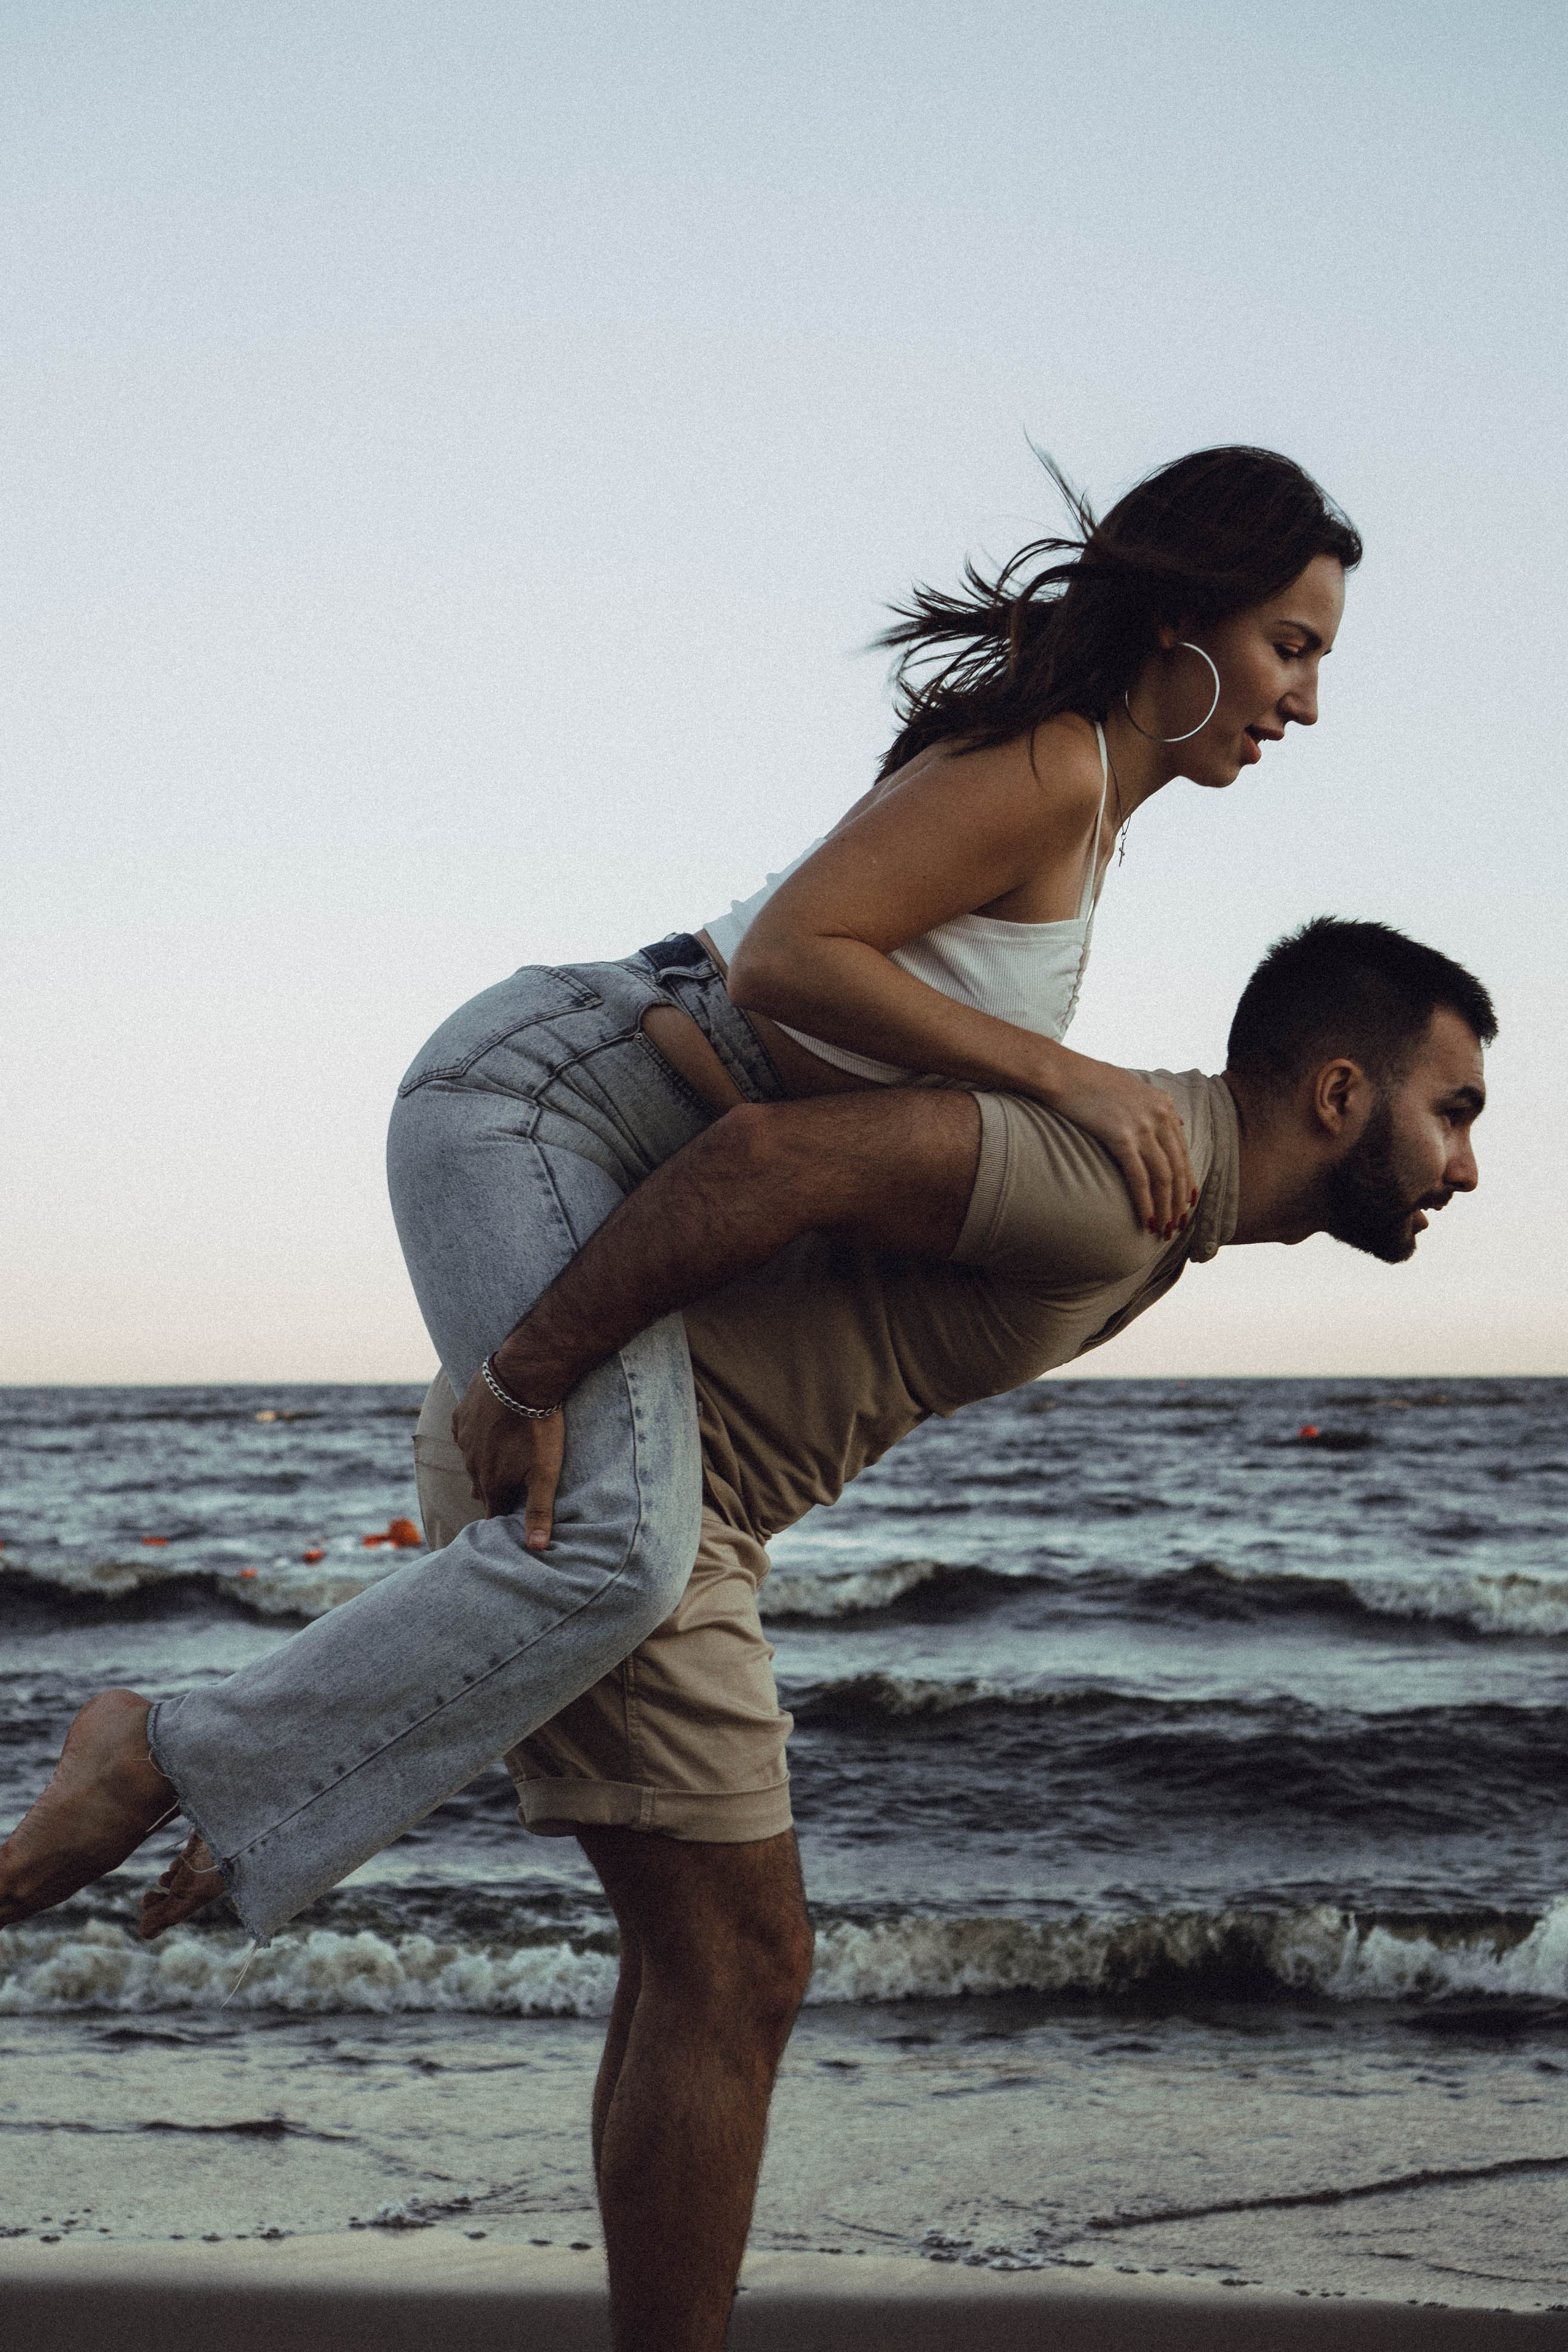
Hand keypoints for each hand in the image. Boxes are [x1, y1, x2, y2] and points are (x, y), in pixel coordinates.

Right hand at [451, 1373, 564, 1548]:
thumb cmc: (538, 1427)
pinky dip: (477, 1436)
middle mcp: (471, 1465)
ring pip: (473, 1460)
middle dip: (496, 1491)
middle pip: (483, 1487)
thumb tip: (537, 1548)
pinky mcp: (461, 1416)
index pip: (493, 1513)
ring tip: (506, 1458)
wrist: (522, 1378)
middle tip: (514, 1488)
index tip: (510, 1521)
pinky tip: (491, 1429)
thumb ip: (539, 1511)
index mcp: (491, 1483)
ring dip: (487, 1463)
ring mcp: (463, 1439)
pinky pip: (465, 1433)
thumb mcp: (545, 1472)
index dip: (503, 1518)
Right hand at [1040, 1056, 1196, 1237]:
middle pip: (1177, 1168)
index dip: (1187, 1180)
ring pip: (1162, 1177)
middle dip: (1178, 1200)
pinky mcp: (1121, 1137)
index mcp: (1164, 1104)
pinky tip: (1146, 1218)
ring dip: (1165, 1207)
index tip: (1188, 1203)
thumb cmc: (1090, 1080)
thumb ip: (1157, 1108)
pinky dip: (1145, 1201)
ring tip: (1163, 1229)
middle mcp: (1159, 1115)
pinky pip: (1139, 1177)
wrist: (1062, 1072)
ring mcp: (1142, 1126)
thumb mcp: (1134, 1087)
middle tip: (1176, 1224)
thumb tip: (1179, 1126)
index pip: (1183, 1151)